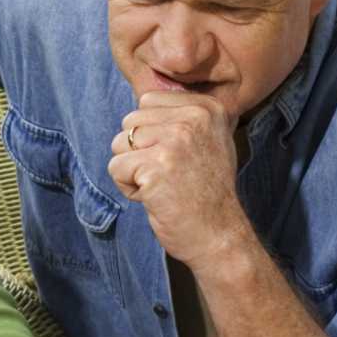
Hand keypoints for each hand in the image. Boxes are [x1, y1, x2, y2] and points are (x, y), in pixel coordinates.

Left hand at [107, 91, 247, 268]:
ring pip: (119, 144)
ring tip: (163, 186)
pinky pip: (116, 168)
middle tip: (170, 175)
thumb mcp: (208, 141)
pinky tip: (156, 198)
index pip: (147, 101)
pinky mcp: (155, 167)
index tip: (179, 158)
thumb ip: (180, 116)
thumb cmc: (206, 192)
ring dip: (132, 170)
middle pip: (130, 121)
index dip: (152, 134)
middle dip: (139, 152)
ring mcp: (175, 141)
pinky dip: (129, 188)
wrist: (219, 235)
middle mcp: (194, 118)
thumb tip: (142, 101)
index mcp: (207, 107)